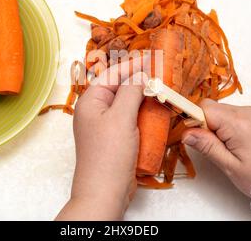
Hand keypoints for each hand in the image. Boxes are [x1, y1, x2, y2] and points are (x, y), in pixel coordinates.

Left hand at [56, 58, 147, 219]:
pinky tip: (154, 110)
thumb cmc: (108, 155)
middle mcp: (95, 110)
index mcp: (90, 101)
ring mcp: (105, 125)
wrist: (104, 192)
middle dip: (138, 79)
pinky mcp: (115, 138)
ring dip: (142, 96)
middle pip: (118, 87)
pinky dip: (142, 113)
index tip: (151, 57)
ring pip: (125, 103)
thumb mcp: (121, 117)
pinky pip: (129, 118)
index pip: (112, 74)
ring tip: (159, 88)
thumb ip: (131, 92)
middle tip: (158, 72)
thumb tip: (140, 75)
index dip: (132, 64)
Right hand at [182, 99, 250, 219]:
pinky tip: (241, 144)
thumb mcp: (230, 167)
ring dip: (220, 125)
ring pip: (225, 111)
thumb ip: (207, 146)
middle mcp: (249, 112)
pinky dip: (232, 125)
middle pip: (213, 108)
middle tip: (214, 148)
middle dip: (206, 124)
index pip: (204, 108)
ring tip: (230, 149)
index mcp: (239, 123)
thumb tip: (186, 133)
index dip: (193, 120)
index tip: (192, 137)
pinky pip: (238, 114)